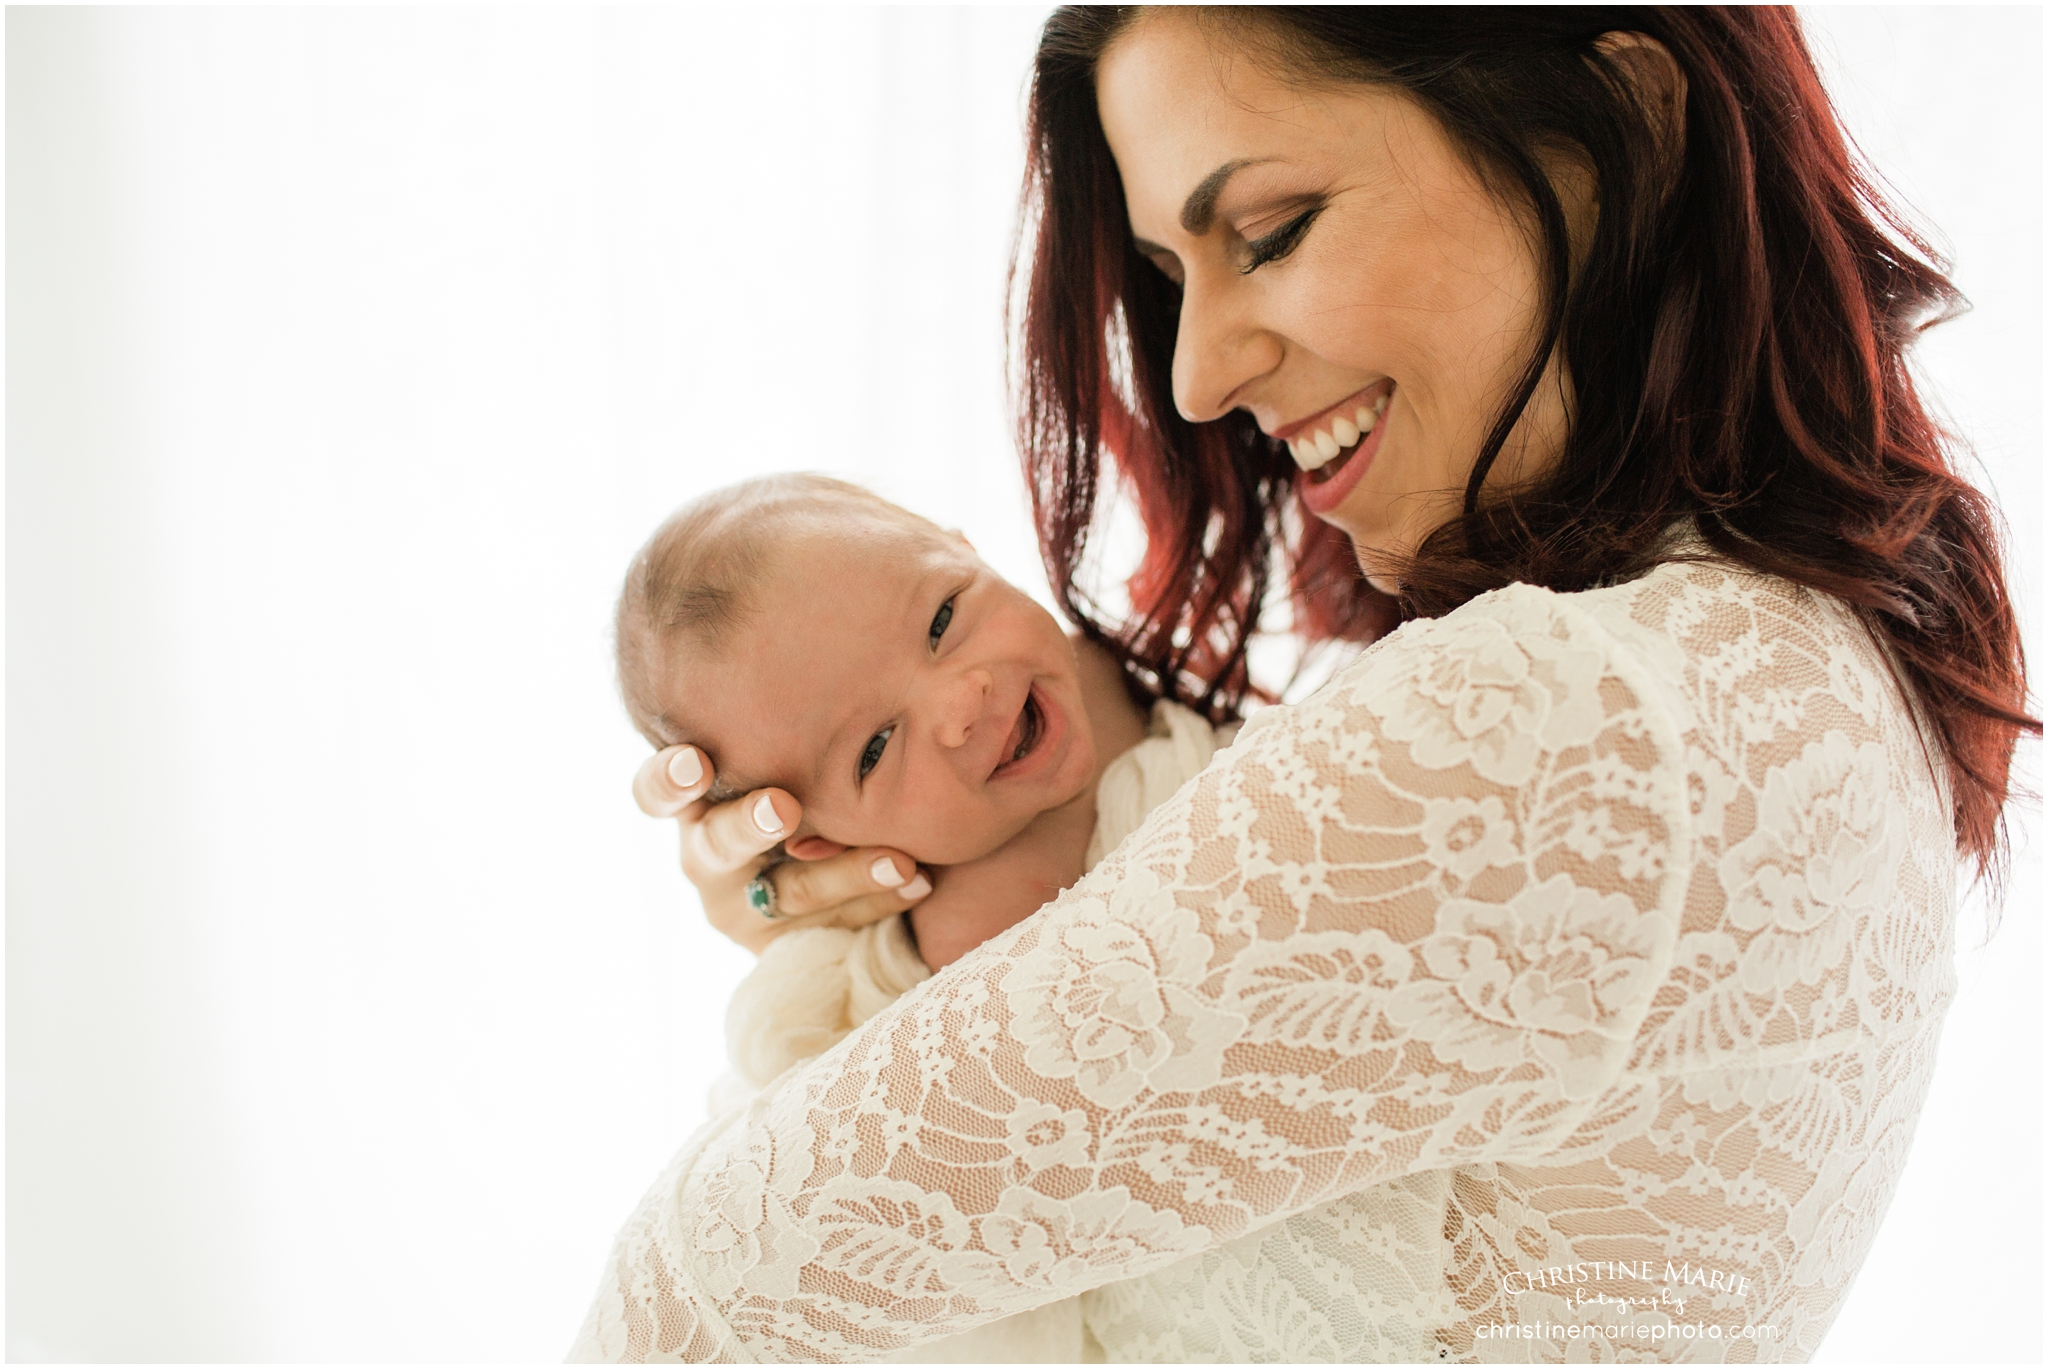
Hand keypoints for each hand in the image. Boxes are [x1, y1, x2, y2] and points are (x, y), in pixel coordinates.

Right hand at [632, 744, 931, 954]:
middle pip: (716, 846)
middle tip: (784, 807)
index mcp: (695, 800)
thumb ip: (791, 728)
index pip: (657, 792)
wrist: (831, 870)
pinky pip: (835, 923)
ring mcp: (741, 906)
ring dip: (847, 871)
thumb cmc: (803, 777)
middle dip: (752, 824)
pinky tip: (919, 877)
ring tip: (898, 860)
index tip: (695, 762)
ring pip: (790, 892)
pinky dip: (880, 898)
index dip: (669, 780)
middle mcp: (706, 854)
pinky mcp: (781, 946)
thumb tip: (831, 655)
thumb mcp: (789, 753)